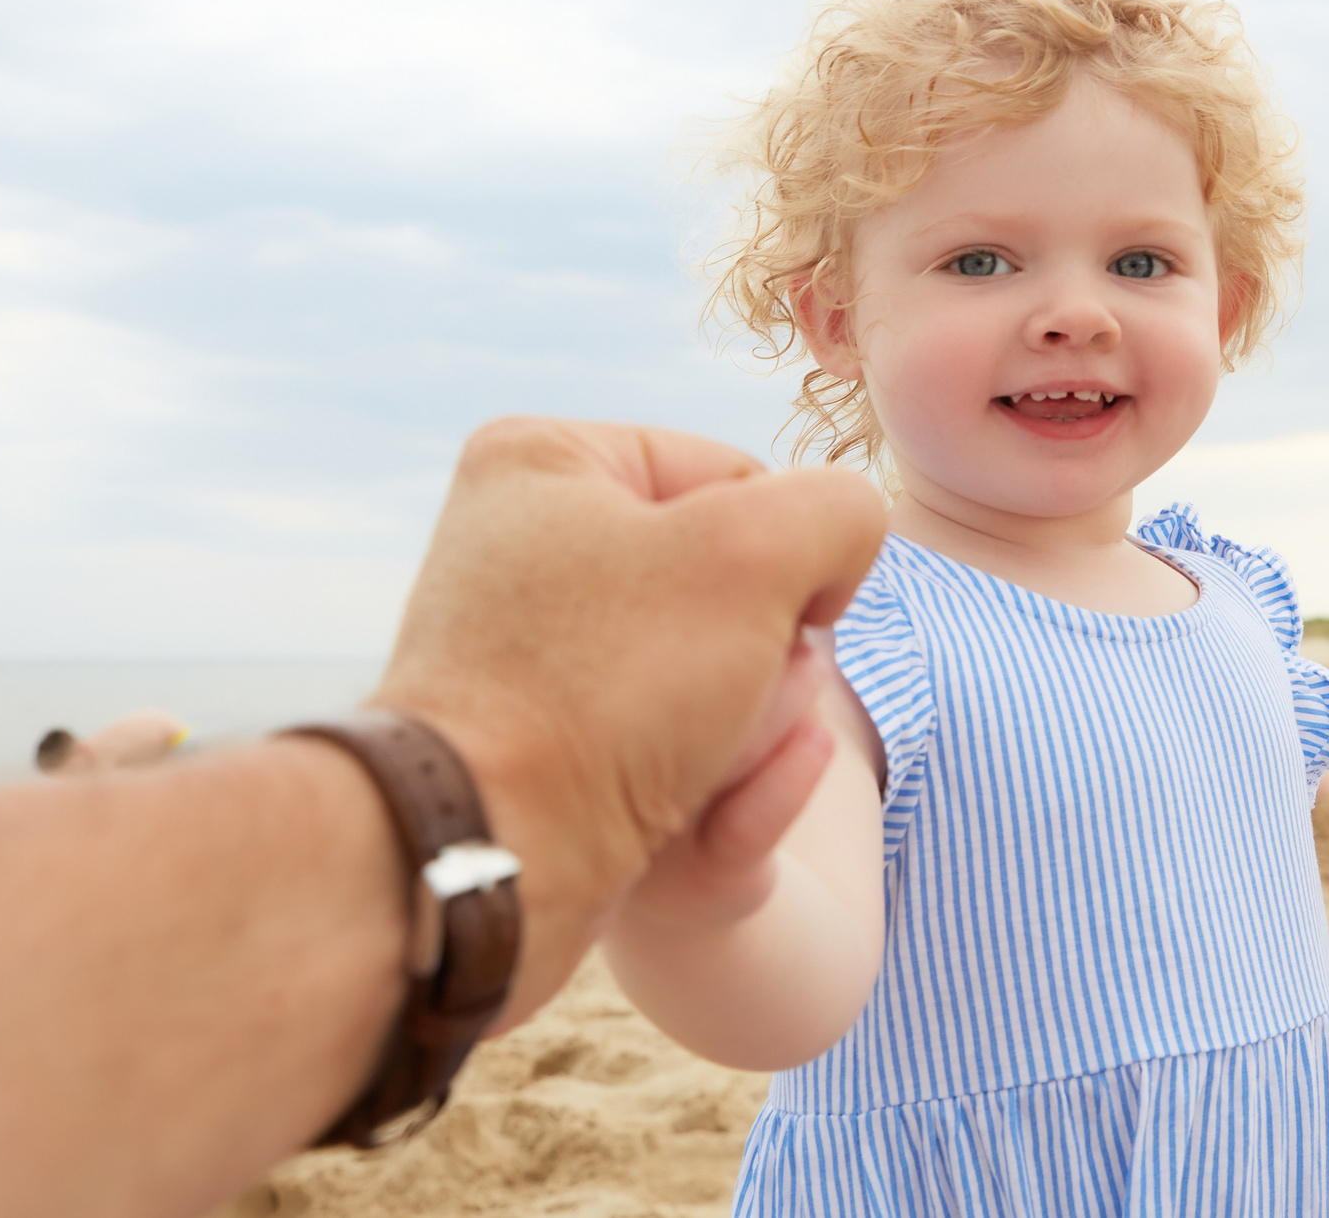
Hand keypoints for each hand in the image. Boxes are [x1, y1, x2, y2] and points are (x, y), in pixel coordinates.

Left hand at [367, 419, 883, 1029]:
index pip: (742, 480)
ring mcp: (539, 657)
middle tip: (746, 708)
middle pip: (735, 591)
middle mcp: (531, 550)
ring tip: (716, 772)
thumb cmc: (608, 690)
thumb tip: (837, 557)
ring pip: (722, 681)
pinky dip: (720, 790)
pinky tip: (711, 819)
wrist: (489, 865)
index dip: (791, 557)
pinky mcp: (553, 751)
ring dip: (757, 733)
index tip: (785, 624)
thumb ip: (839, 511)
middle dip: (772, 662)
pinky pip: (680, 754)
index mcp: (548, 463)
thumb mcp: (756, 554)